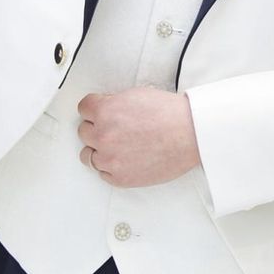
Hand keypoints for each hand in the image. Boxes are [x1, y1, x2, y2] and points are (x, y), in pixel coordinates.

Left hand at [77, 88, 200, 186]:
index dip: (94, 108)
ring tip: (118, 145)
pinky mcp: (119, 177)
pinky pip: (102, 173)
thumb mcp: (137, 95)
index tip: (100, 112)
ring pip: (88, 156)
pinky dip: (111, 166)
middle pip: (83, 132)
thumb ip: (113, 102)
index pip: (83, 108)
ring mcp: (110, 159)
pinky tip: (125, 158)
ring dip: (99, 149)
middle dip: (97, 128)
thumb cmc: (170, 113)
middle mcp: (103, 135)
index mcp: (106, 111)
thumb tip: (103, 110)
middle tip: (114, 128)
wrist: (190, 134)